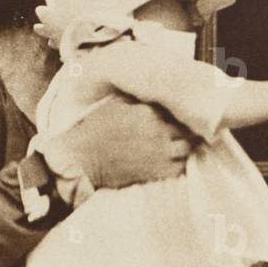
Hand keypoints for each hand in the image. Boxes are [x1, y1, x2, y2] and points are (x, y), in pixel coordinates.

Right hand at [41, 98, 194, 189]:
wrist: (81, 158)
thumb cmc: (95, 128)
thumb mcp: (116, 104)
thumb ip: (138, 99)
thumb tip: (154, 94)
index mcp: (148, 112)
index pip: (176, 110)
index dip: (176, 113)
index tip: (175, 115)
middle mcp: (158, 131)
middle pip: (185, 129)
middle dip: (183, 129)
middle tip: (179, 131)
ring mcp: (160, 152)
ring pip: (186, 148)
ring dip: (183, 146)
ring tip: (176, 145)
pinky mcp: (157, 172)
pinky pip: (180, 168)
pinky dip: (179, 163)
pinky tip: (171, 160)